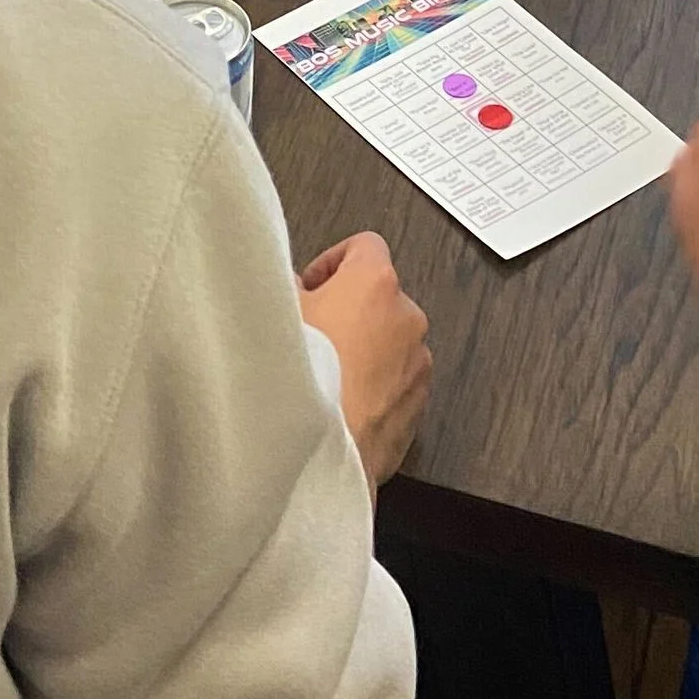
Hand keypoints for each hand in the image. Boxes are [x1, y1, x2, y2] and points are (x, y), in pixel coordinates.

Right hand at [298, 233, 431, 488]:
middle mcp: (408, 317)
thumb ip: (291, 286)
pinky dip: (374, 386)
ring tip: (325, 376)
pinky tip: (340, 405)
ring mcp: (419, 365)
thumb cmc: (300, 375)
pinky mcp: (419, 408)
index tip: (311, 287)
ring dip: (365, 349)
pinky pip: (395, 383)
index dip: (334, 261)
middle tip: (312, 333)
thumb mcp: (279, 314)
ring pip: (390, 342)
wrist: (322, 452)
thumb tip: (299, 287)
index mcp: (376, 283)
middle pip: (379, 296)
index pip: (365, 245)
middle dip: (349, 309)